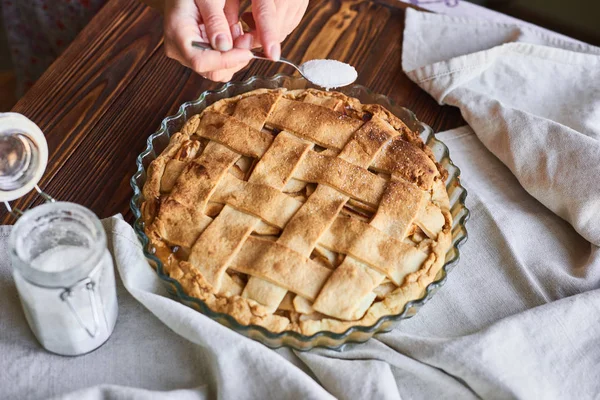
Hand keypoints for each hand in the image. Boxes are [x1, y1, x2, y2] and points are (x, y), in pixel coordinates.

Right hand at [163, 0, 308, 81]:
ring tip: (240, 34)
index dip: (226, 61)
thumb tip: (225, 46)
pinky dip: (232, 56)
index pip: (201, 62)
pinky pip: (219, 65)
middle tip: (247, 39)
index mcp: (177, 35)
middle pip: (212, 71)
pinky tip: (235, 39)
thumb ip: (215, 20)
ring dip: (236, 57)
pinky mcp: (198, 56)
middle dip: (234, 59)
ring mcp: (188, 56)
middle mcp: (180, 51)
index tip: (247, 52)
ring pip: (219, 71)